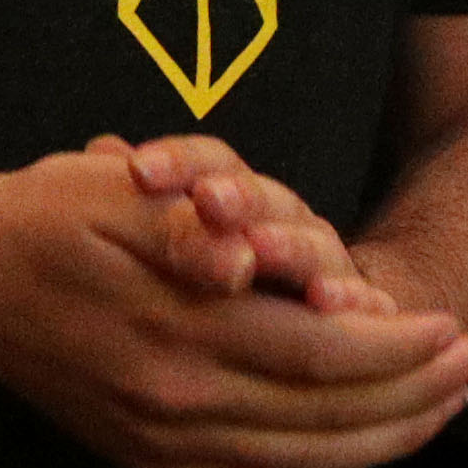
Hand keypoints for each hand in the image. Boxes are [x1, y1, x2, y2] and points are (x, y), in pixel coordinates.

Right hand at [0, 148, 467, 467]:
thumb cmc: (40, 218)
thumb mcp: (111, 195)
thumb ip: (189, 227)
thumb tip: (252, 257)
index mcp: (175, 336)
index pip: (323, 357)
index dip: (400, 346)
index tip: (453, 325)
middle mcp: (174, 406)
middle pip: (331, 420)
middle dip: (417, 393)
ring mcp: (161, 443)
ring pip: (307, 464)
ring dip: (387, 438)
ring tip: (439, 404)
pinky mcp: (150, 460)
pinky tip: (359, 445)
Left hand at [101, 133, 399, 312]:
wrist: (303, 319)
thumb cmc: (192, 268)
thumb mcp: (153, 226)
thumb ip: (135, 192)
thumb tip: (104, 149)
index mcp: (227, 194)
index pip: (206, 164)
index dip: (177, 162)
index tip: (140, 170)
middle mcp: (279, 222)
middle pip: (265, 199)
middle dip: (237, 198)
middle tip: (208, 202)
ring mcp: (322, 266)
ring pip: (312, 246)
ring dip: (288, 245)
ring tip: (261, 249)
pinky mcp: (359, 316)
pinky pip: (363, 307)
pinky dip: (353, 302)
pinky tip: (329, 303)